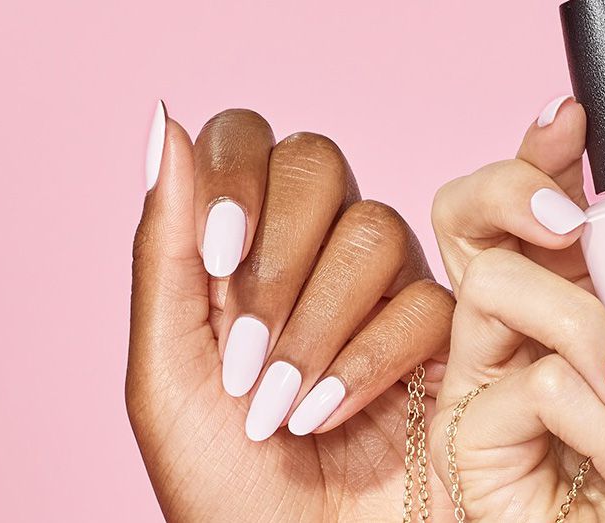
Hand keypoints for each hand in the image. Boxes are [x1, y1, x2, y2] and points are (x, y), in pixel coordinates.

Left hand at [127, 105, 455, 520]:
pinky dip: (369, 360)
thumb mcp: (167, 369)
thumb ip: (165, 248)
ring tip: (284, 404)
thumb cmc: (222, 483)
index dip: (238, 176)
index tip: (219, 256)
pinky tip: (330, 415)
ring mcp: (381, 290)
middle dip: (279, 257)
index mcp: (239, 250)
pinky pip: (423, 302)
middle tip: (251, 351)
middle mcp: (312, 254)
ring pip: (374, 230)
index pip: (245, 140)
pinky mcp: (441, 334)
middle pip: (317, 164)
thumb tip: (163, 121)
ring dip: (318, 322)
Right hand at [429, 97, 604, 520]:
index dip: (538, 148)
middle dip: (512, 187)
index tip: (572, 117)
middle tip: (571, 217)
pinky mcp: (469, 437)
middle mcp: (520, 329)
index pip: (533, 202)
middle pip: (468, 218)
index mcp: (574, 296)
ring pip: (498, 288)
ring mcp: (487, 380)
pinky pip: (532, 386)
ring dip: (590, 332)